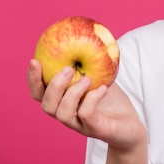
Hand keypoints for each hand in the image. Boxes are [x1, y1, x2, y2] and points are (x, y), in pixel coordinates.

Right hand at [27, 59, 146, 150]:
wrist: (130, 127)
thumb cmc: (112, 100)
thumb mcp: (101, 76)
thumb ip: (90, 61)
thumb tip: (88, 33)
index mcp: (63, 101)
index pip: (40, 93)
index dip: (33, 79)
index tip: (35, 60)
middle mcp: (68, 114)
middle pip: (46, 105)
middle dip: (52, 85)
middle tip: (67, 69)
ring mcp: (80, 124)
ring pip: (62, 113)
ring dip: (71, 93)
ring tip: (86, 79)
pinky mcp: (96, 129)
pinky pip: (87, 116)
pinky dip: (92, 100)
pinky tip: (102, 88)